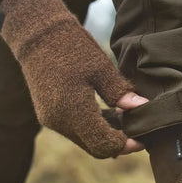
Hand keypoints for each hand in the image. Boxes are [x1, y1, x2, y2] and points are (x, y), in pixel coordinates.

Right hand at [0, 0, 147, 157]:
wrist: (36, 34)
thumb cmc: (71, 47)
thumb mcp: (101, 68)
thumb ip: (121, 92)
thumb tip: (144, 108)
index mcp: (73, 112)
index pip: (104, 144)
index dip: (127, 144)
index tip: (145, 136)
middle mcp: (59, 122)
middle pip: (96, 148)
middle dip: (119, 142)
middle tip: (140, 129)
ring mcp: (52, 120)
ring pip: (86, 140)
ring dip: (108, 134)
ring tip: (128, 117)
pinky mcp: (49, 115)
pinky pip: (77, 130)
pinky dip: (95, 126)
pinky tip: (112, 113)